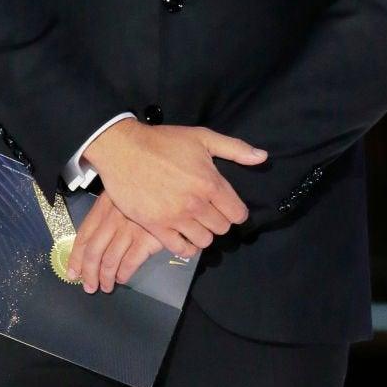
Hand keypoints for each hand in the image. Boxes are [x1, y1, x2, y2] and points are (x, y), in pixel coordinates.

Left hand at [64, 192, 163, 292]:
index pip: (83, 236)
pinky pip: (129, 263)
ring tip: (105, 286)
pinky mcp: (147, 239)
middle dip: (88, 274)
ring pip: (109, 261)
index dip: (76, 258)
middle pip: (93, 252)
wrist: (172, 190)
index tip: (73, 272)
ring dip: (105, 278)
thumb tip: (93, 243)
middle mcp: (113, 218)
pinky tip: (122, 278)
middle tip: (88, 286)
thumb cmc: (147, 194)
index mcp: (104, 206)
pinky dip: (123, 274)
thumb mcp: (122, 196)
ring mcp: (130, 229)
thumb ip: (108, 214)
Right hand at [83, 119, 266, 254]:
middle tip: (209, 213)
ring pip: (204, 241)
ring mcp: (175, 217)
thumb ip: (235, 148)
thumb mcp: (202, 137)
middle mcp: (196, 204)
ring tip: (195, 223)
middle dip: (219, 221)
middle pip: (222, 229)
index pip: (238, 214)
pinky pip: (180, 249)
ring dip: (203, 234)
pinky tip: (183, 235)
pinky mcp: (156, 226)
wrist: (123, 149)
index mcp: (211, 183)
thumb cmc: (164, 142)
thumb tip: (262, 157)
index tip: (227, 208)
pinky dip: (185, 247)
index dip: (236, 212)